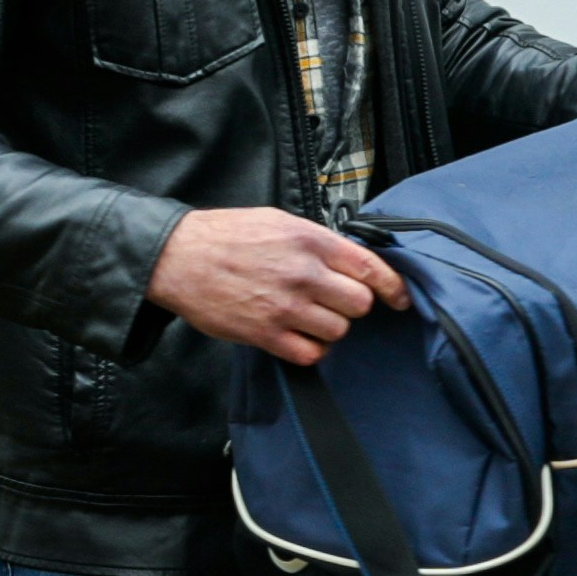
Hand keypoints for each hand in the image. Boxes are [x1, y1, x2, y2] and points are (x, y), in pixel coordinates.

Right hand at [148, 206, 406, 365]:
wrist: (178, 258)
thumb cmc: (225, 236)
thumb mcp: (277, 221)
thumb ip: (317, 240)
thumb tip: (351, 260)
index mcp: (310, 241)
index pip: (370, 267)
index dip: (392, 287)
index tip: (399, 298)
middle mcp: (303, 273)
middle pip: (359, 304)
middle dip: (350, 305)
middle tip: (331, 301)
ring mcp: (285, 306)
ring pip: (338, 331)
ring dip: (329, 328)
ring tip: (307, 318)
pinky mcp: (265, 334)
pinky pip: (310, 354)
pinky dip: (309, 349)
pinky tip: (296, 336)